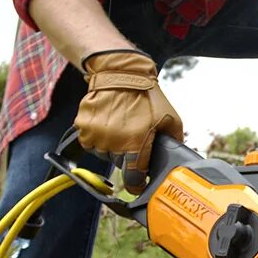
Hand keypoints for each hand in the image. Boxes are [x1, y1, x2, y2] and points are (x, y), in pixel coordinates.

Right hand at [75, 49, 183, 191]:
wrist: (120, 73)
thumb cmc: (147, 96)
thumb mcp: (170, 118)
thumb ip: (173, 142)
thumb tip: (175, 160)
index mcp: (135, 143)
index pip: (133, 179)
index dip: (136, 184)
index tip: (138, 184)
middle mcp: (113, 143)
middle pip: (119, 164)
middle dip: (126, 156)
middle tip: (132, 137)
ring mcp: (95, 136)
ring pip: (103, 154)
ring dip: (111, 146)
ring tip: (120, 126)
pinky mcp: (82, 127)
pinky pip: (90, 141)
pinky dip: (98, 136)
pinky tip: (108, 122)